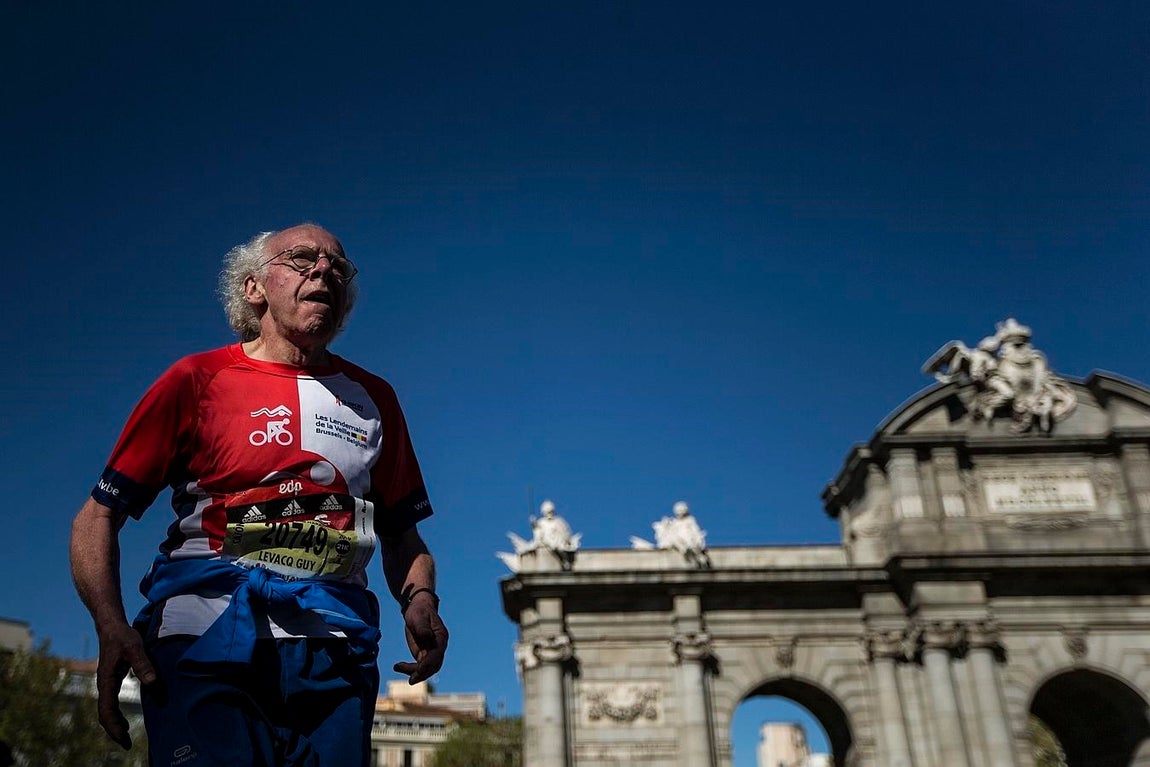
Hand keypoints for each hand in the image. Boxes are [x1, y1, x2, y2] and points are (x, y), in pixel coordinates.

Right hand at [95, 622, 156, 748]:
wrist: (111, 626)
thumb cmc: (122, 636)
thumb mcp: (135, 648)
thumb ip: (143, 664)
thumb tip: (152, 682)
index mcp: (106, 680)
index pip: (107, 710)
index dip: (114, 727)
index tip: (124, 739)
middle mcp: (104, 684)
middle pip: (104, 714)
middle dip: (113, 731)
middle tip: (127, 744)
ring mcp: (106, 683)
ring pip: (106, 710)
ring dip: (114, 724)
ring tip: (125, 737)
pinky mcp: (111, 680)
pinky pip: (110, 703)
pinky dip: (115, 715)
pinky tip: (125, 721)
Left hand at [392, 591, 447, 683]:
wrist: (417, 608)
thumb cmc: (419, 610)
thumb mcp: (418, 616)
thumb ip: (423, 627)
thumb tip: (427, 637)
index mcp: (441, 637)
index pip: (437, 655)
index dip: (428, 664)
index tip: (418, 671)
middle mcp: (439, 646)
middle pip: (434, 665)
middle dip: (423, 674)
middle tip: (410, 680)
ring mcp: (432, 651)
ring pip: (427, 668)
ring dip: (416, 674)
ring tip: (398, 668)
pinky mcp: (424, 653)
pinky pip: (420, 666)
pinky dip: (410, 669)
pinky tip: (398, 666)